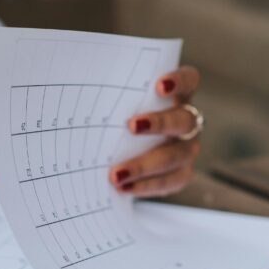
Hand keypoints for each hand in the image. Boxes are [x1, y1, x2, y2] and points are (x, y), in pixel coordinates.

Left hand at [109, 66, 202, 197]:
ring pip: (175, 156)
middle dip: (159, 123)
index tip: (159, 86)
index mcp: (177, 96)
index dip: (179, 81)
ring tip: (117, 174)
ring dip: (145, 165)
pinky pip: (168, 182)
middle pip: (183, 120)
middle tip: (132, 126)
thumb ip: (112, 94)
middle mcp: (187, 122)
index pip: (189, 81)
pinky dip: (145, 186)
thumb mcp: (120, 102)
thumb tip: (80, 83)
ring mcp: (186, 149)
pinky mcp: (180, 174)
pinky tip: (123, 188)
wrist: (127, 150)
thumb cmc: (123, 118)